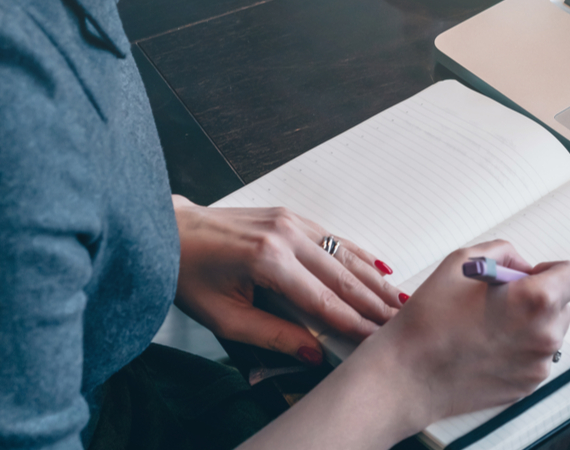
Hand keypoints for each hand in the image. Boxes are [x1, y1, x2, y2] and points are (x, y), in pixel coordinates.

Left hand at [171, 196, 403, 363]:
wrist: (169, 231)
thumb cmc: (189, 273)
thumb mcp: (223, 317)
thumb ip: (271, 335)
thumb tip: (311, 353)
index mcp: (267, 260)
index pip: (322, 299)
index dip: (353, 322)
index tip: (375, 339)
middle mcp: (285, 234)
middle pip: (342, 275)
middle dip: (374, 301)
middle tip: (400, 320)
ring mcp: (290, 220)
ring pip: (344, 254)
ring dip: (373, 279)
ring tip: (398, 299)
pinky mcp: (291, 216)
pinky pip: (333, 238)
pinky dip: (359, 255)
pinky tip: (378, 268)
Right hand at [352, 240, 569, 426]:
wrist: (408, 375)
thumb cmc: (430, 318)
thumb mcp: (462, 261)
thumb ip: (504, 253)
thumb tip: (523, 267)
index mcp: (536, 299)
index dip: (553, 270)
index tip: (531, 275)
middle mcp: (546, 334)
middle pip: (563, 305)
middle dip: (539, 298)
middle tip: (500, 301)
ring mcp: (538, 365)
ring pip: (549, 332)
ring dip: (530, 324)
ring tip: (488, 326)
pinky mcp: (527, 386)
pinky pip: (534, 357)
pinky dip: (519, 348)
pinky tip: (486, 347)